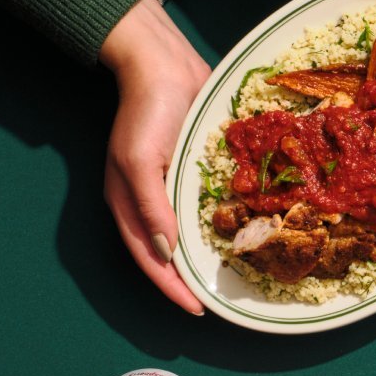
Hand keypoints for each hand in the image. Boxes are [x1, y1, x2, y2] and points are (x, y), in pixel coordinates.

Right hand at [98, 0, 209, 314]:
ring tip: (235, 279)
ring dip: (208, 256)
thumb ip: (150, 206)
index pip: (150, 259)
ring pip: (190, 232)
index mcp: (129, 201)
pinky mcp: (195, 169)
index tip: (198, 311)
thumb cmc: (148, 109)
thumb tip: (165, 251)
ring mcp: (173, 184)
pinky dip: (222, 224)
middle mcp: (151, 199)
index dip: (172, 287)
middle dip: (190, 280)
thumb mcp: (141, 159)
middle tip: (220, 304)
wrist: (164, 63)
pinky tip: (246, 234)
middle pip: (170, 252)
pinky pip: (208, 206)